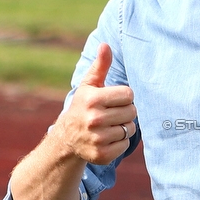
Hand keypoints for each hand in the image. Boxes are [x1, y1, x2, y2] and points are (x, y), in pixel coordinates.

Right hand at [57, 43, 136, 164]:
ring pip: (130, 129)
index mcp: (92, 99)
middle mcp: (94, 119)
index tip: (112, 100)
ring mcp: (97, 138)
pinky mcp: (102, 155)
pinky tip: (108, 138)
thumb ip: (100, 65)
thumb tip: (105, 45)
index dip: (124, 97)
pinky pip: (125, 144)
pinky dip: (120, 142)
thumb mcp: (89, 85)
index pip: (128, 95)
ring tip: (109, 125)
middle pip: (132, 112)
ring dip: (123, 127)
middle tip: (111, 113)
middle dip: (125, 112)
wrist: (67, 138)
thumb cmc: (83, 106)